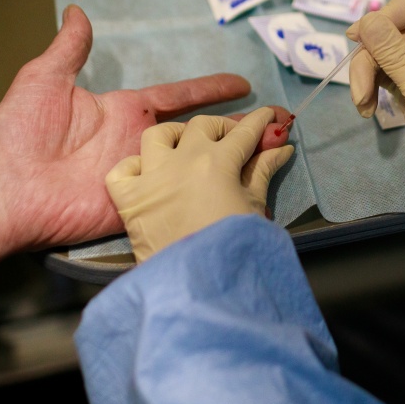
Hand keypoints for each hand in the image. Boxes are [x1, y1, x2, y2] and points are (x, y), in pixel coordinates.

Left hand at [0, 4, 289, 271]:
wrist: (6, 188)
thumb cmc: (20, 133)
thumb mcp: (45, 79)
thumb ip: (70, 48)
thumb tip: (76, 11)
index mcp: (124, 112)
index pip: (178, 98)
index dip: (209, 90)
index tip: (242, 84)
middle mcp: (140, 143)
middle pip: (200, 131)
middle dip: (240, 125)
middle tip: (279, 119)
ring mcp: (146, 176)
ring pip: (200, 163)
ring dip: (236, 155)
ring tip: (276, 145)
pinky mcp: (143, 205)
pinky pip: (182, 197)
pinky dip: (212, 191)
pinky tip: (242, 187)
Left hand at [105, 107, 294, 262]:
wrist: (198, 288)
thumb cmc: (234, 248)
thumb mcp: (254, 208)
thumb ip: (263, 172)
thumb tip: (281, 147)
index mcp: (218, 162)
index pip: (243, 131)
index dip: (260, 121)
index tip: (271, 116)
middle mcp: (181, 160)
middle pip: (202, 125)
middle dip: (223, 126)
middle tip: (235, 139)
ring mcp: (151, 177)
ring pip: (159, 135)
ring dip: (177, 134)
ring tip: (189, 146)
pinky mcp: (128, 200)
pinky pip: (123, 171)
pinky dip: (134, 168)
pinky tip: (149, 175)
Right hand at [346, 0, 404, 196]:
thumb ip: (392, 51)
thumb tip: (365, 21)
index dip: (384, 16)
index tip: (361, 40)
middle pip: (387, 31)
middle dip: (368, 59)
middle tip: (360, 92)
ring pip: (379, 55)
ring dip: (364, 77)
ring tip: (362, 106)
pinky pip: (381, 75)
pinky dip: (370, 89)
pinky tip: (366, 109)